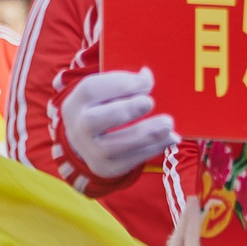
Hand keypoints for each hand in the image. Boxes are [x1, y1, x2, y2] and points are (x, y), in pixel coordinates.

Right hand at [63, 67, 177, 179]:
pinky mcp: (107, 168)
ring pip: (115, 146)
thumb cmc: (101, 109)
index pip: (91, 89)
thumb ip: (123, 84)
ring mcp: (91, 152)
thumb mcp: (104, 94)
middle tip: (149, 102)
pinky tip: (171, 138)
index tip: (146, 81)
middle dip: (125, 110)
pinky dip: (154, 148)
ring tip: (168, 123)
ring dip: (146, 134)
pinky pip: (131, 160)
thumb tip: (146, 77)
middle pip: (95, 120)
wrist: (85, 144)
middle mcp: (78, 128)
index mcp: (75, 103)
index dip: (120, 83)